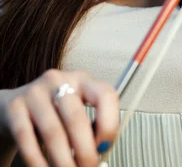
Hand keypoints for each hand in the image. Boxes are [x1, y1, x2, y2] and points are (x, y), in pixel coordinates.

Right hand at [0, 69, 118, 166]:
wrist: (14, 107)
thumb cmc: (52, 112)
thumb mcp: (74, 111)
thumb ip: (89, 127)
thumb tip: (100, 152)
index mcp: (82, 80)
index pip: (105, 94)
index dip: (109, 123)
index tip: (105, 147)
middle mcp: (60, 81)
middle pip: (77, 118)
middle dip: (85, 151)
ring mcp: (35, 92)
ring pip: (53, 132)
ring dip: (63, 160)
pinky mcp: (15, 107)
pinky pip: (27, 138)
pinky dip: (37, 161)